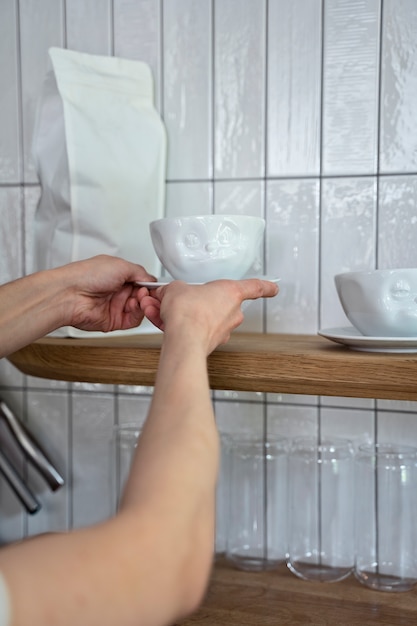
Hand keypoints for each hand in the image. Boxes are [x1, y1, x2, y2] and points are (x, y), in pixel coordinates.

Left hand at [62, 255, 156, 331]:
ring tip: (139, 299)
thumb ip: (140, 272)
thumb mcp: (121, 265)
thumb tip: (151, 279)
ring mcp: (116, 306)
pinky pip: (133, 320)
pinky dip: (137, 314)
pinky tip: (134, 306)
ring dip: (143, 304)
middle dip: (147, 294)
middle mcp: (117, 290)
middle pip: (143, 296)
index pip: (142, 281)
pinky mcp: (114, 321)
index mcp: (118, 275)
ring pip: (140, 308)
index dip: (150, 284)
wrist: (70, 294)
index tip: (155, 286)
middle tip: (145, 292)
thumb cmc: (87, 275)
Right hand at [139, 278, 278, 353]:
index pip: (255, 287)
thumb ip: (176, 289)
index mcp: (231, 292)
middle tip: (178, 299)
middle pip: (218, 303)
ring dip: (183, 315)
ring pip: (203, 319)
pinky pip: (194, 331)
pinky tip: (164, 323)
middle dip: (197, 301)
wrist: (183, 340)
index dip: (266, 286)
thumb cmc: (187, 313)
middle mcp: (232, 313)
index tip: (274, 288)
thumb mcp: (176, 289)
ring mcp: (223, 330)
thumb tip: (169, 294)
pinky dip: (179, 327)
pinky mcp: (210, 344)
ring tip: (163, 311)